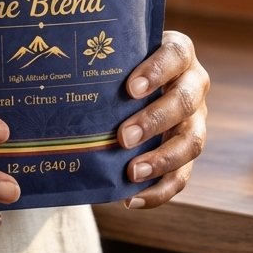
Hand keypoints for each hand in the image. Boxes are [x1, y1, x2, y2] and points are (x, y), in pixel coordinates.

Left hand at [117, 31, 208, 207]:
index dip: (157, 71)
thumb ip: (103, 59)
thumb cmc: (119, 65)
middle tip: (123, 136)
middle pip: (185, 101)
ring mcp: (196, 119)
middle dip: (155, 120)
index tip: (130, 88)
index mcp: (179, 53)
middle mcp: (193, 84)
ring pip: (192, 141)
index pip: (175, 55)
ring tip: (132, 172)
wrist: (131, 85)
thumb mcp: (117, 56)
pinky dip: (159, 190)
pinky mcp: (188, 149)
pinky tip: (132, 199)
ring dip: (162, 160)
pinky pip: (183, 175)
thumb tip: (57, 69)